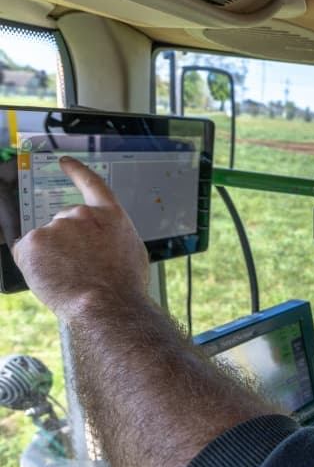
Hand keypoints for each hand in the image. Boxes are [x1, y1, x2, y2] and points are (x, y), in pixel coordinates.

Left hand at [13, 156, 148, 320]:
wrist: (108, 304)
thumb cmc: (124, 285)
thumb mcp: (131, 252)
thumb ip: (112, 238)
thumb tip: (100, 242)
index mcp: (109, 215)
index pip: (91, 184)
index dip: (76, 172)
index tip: (65, 162)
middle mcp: (80, 214)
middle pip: (64, 225)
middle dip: (67, 244)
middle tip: (79, 269)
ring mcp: (54, 227)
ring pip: (45, 242)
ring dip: (52, 257)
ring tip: (70, 278)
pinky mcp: (33, 243)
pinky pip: (28, 255)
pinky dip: (35, 267)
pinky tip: (53, 279)